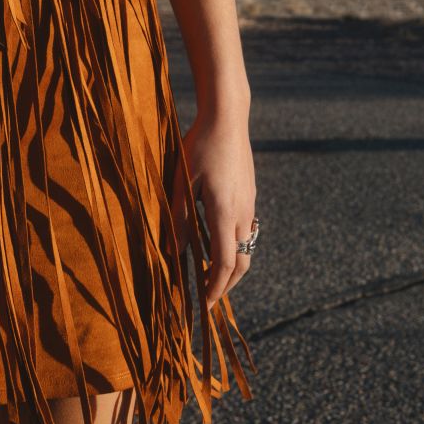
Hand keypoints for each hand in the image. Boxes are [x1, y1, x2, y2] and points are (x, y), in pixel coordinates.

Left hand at [169, 110, 256, 309]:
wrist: (228, 118)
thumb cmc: (200, 146)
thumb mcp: (182, 182)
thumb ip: (179, 218)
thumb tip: (174, 252)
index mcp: (224, 212)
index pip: (223, 263)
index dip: (215, 288)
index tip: (205, 305)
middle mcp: (242, 212)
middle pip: (241, 262)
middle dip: (226, 284)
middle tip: (208, 297)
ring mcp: (249, 203)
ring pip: (246, 246)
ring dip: (230, 266)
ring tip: (210, 274)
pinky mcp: (250, 194)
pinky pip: (246, 230)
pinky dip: (234, 247)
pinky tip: (217, 243)